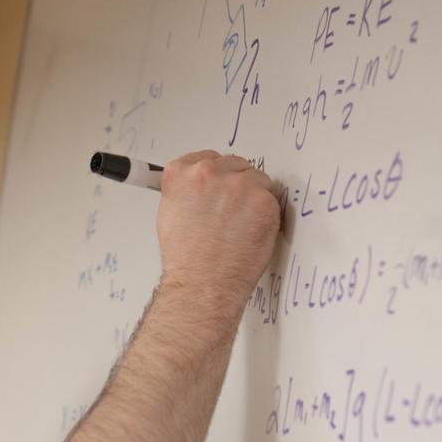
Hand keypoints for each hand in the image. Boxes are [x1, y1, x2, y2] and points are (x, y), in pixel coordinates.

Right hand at [156, 150, 279, 316]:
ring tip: (239, 226)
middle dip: (235, 185)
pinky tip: (250, 232)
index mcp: (181, 172)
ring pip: (256, 179)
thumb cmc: (185, 257)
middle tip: (230, 214)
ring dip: (253, 197)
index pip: (207, 158)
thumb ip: (186, 189)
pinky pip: (271, 199)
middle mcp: (208, 172)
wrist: (202, 283)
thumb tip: (203, 186)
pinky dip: (265, 214)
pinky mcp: (263, 200)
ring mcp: (238, 185)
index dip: (216, 177)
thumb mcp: (170, 212)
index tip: (217, 190)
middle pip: (234, 164)